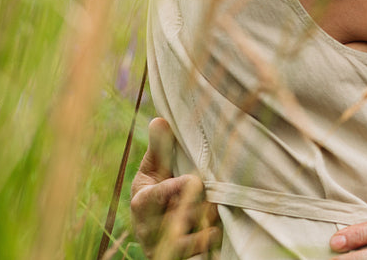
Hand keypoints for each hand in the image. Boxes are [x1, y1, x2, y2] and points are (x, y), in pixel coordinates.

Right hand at [129, 117, 220, 259]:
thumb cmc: (158, 188)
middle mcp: (148, 229)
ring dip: (208, 228)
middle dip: (197, 209)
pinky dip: (212, 244)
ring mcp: (163, 248)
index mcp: (142, 202)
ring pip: (187, 243)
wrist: (155, 228)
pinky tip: (225, 232)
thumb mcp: (154, 168)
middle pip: (174, 221)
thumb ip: (159, 147)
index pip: (152, 198)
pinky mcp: (178, 259)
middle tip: (217, 198)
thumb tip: (160, 120)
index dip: (173, 190)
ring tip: (221, 215)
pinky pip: (197, 256)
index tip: (194, 181)